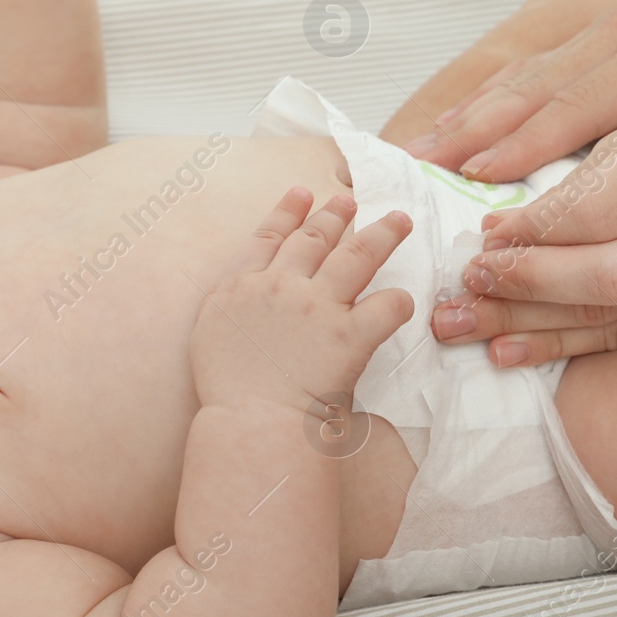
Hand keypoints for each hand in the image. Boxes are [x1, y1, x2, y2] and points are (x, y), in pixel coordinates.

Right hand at [190, 189, 415, 410]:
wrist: (250, 423)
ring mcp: (317, 307)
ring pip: (357, 255)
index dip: (287, 212)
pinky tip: (405, 299)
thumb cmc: (227, 394)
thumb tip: (249, 297)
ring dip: (380, 233)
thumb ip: (234, 307)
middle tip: (349, 200)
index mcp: (241, 287)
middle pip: (314, 238)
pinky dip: (399, 300)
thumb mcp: (211, 336)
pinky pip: (387, 306)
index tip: (302, 193)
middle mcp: (280, 286)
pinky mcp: (350, 334)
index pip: (267, 238)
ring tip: (397, 219)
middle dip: (334, 214)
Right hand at [410, 0, 616, 182]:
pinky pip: (514, 46)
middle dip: (465, 129)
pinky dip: (473, 85)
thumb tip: (609, 182)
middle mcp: (611, 19)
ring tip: (411, 149)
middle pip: (524, 79)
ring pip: (510, 61)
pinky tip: (442, 117)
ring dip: (457, 109)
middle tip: (414, 172)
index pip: (575, 104)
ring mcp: (587, 2)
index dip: (522, 144)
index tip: (475, 179)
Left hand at [429, 81, 616, 364]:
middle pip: (604, 273)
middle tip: (463, 287)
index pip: (596, 207)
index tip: (479, 235)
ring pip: (615, 314)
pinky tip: (517, 348)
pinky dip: (571, 344)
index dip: (529, 231)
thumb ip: (597, 165)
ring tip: (466, 327)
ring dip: (531, 324)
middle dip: (523, 286)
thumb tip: (506, 221)